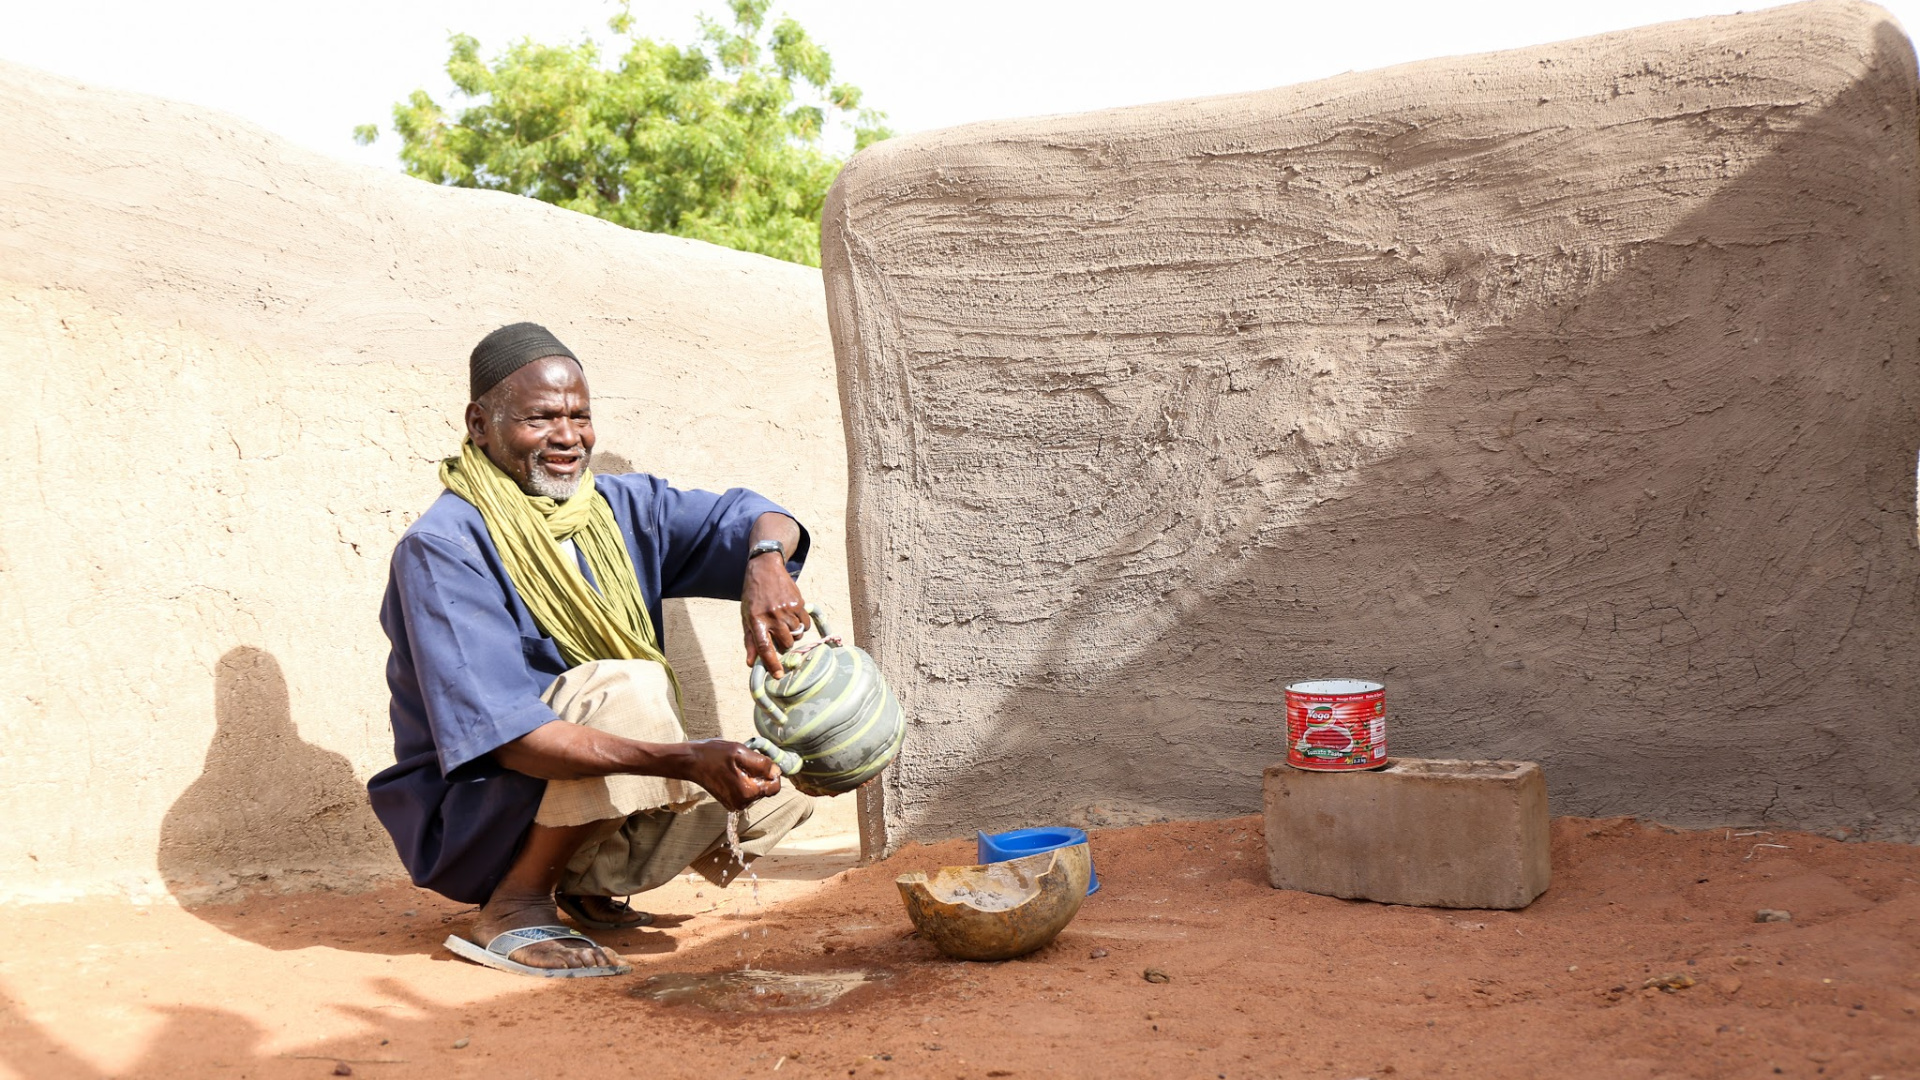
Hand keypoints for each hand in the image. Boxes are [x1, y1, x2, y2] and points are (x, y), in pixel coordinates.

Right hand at [679, 739, 782, 811]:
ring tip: (735, 766)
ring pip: (755, 789)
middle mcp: (742, 803)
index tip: (762, 762)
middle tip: (743, 761)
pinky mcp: (729, 801)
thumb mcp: (740, 752)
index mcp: (747, 792)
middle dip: (759, 774)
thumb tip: (777, 772)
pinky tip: (730, 771)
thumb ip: (762, 764)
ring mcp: (735, 804)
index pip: (775, 787)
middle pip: (765, 788)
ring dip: (750, 776)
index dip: (773, 772)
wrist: (691, 762)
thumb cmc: (713, 755)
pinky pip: (745, 791)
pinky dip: (742, 780)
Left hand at [742, 552, 810, 677]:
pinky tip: (793, 618)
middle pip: (785, 643)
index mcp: (756, 619)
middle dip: (784, 645)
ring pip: (797, 635)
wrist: (765, 568)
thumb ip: (750, 641)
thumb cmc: (753, 595)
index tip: (778, 675)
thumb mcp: (746, 616)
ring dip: (793, 635)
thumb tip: (751, 663)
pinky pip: (805, 625)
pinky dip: (801, 626)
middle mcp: (772, 615)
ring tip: (785, 624)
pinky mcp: (798, 603)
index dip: (772, 663)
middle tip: (779, 636)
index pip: (764, 647)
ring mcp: (786, 609)